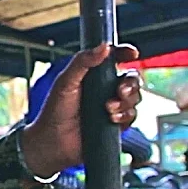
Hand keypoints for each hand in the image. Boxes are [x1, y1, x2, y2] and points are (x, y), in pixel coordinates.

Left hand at [20, 43, 142, 178]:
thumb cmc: (55, 111)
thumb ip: (83, 62)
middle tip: (119, 91)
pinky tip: (112, 119)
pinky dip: (125, 116)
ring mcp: (111, 106)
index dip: (125, 53)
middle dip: (130, 83)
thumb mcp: (66, 82)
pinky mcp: (115, 125)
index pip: (114, 59)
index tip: (131, 53)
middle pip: (130, 79)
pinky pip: (131, 116)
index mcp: (93, 75)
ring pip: (134, 97)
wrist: (53, 142)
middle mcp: (104, 89)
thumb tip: (105, 46)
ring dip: (126, 101)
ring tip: (108, 109)